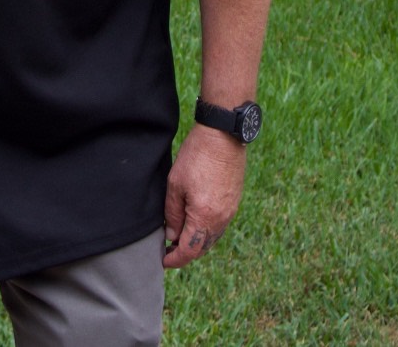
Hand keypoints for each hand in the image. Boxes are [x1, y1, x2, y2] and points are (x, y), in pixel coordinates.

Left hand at [161, 123, 246, 268]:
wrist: (222, 136)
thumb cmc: (196, 156)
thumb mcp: (175, 184)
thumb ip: (172, 214)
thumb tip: (171, 236)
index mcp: (205, 217)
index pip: (189, 251)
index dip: (175, 260)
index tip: (163, 261)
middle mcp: (221, 219)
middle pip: (202, 248)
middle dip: (185, 253)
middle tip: (169, 250)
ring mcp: (230, 211)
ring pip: (212, 238)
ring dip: (197, 242)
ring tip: (180, 237)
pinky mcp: (234, 202)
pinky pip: (220, 226)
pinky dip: (206, 231)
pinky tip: (195, 222)